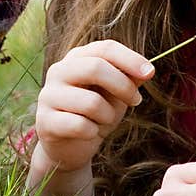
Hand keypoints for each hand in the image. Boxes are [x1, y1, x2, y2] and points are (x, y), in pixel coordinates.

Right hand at [32, 40, 154, 173]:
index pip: (104, 48)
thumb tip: (147, 71)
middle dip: (123, 86)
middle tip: (135, 101)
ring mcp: (48, 96)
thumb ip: (129, 79)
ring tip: (105, 121)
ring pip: (91, 102)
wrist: (71, 147)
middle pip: (95, 67)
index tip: (150, 73)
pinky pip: (80, 125)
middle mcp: (58, 71)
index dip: (130, 59)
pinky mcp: (45, 121)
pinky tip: (90, 133)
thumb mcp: (117, 94)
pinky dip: (93, 132)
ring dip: (108, 115)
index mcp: (76, 58)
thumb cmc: (96, 115)